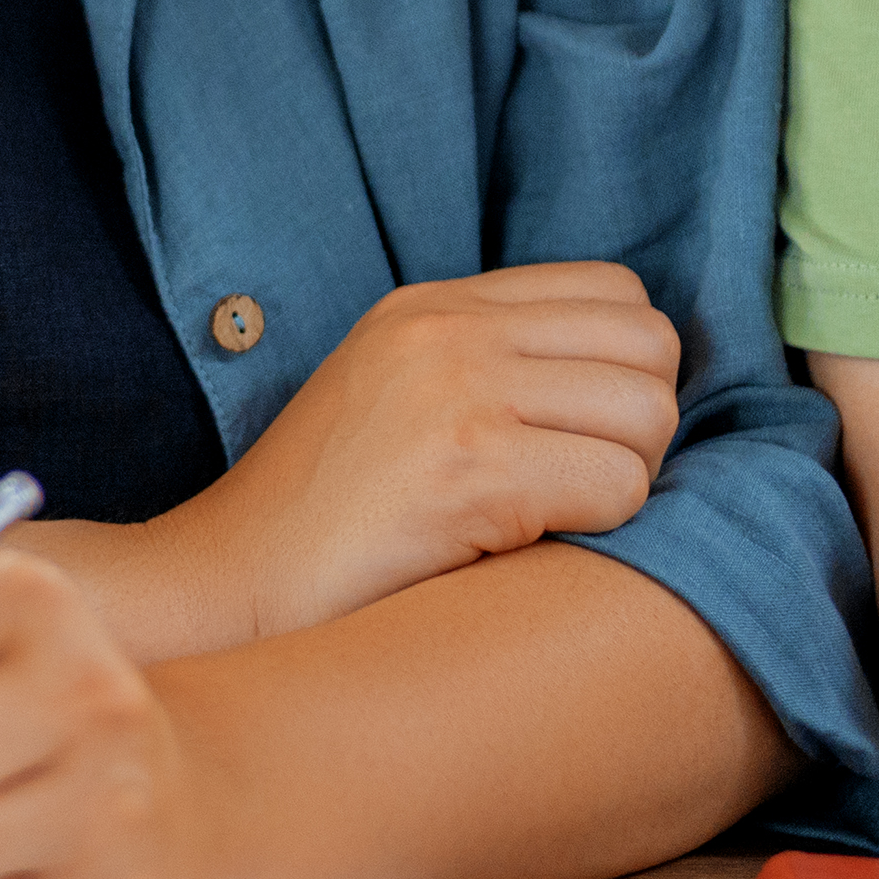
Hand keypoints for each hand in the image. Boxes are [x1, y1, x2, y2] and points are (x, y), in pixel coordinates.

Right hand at [152, 263, 678, 643]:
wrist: (226, 586)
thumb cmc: (322, 522)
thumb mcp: (396, 398)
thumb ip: (492, 367)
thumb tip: (636, 389)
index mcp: (432, 305)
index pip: (615, 291)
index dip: (623, 372)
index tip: (578, 436)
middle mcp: (447, 328)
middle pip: (651, 345)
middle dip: (641, 427)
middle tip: (579, 486)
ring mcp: (457, 391)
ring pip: (649, 414)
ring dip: (628, 482)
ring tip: (553, 518)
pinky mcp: (469, 468)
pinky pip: (620, 488)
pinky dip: (600, 532)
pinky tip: (523, 551)